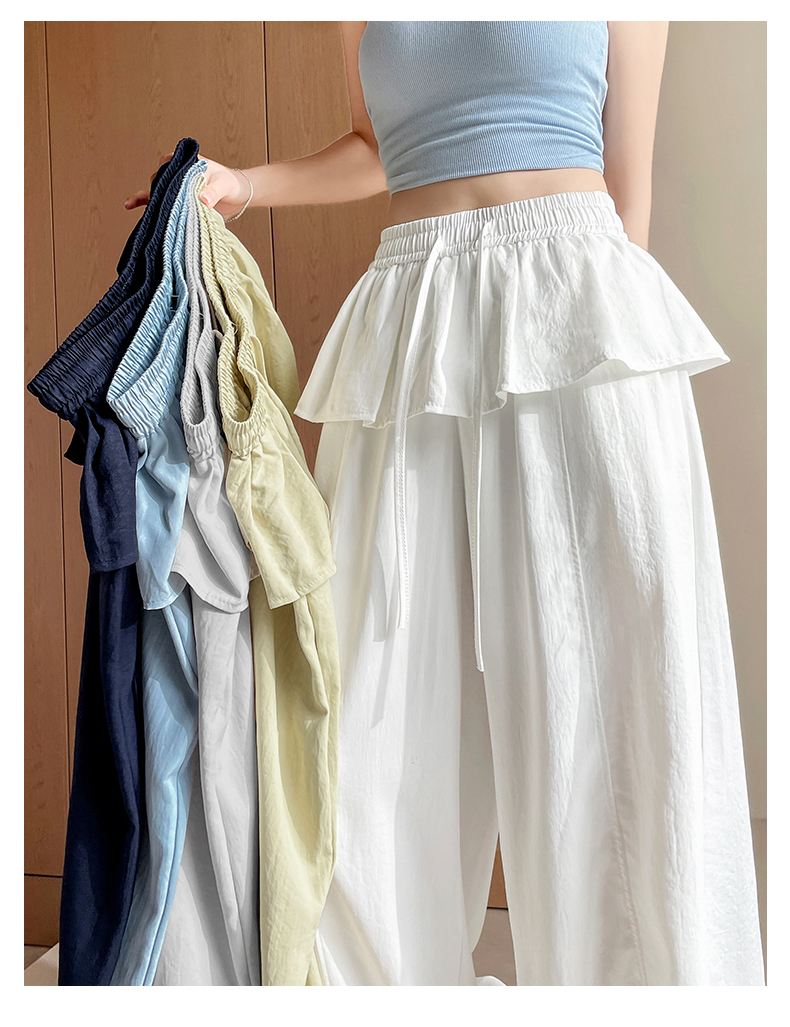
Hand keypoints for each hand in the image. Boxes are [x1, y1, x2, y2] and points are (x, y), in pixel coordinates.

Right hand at [123, 151, 249, 217]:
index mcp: (186, 162)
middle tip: (164, 206)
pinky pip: (156, 200)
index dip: (165, 176)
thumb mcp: (223, 186)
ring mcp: (175, 186)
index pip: (168, 165)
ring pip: (156, 190)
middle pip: (160, 180)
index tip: (169, 189)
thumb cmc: (230, 185)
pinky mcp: (176, 200)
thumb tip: (203, 201)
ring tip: (136, 206)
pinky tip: (129, 205)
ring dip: (150, 199)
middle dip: (158, 192)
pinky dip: (143, 201)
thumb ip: (213, 192)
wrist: (238, 196)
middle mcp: (177, 172)